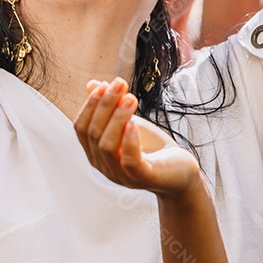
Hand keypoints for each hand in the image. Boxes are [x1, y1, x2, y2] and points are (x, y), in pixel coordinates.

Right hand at [75, 78, 200, 197]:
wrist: (181, 172)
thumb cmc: (153, 148)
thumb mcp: (130, 123)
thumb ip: (111, 108)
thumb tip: (93, 84)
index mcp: (96, 153)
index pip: (82, 128)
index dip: (90, 105)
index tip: (104, 85)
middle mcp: (104, 166)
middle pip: (94, 134)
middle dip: (105, 105)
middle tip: (120, 84)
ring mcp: (121, 175)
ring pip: (107, 146)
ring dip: (117, 118)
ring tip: (131, 98)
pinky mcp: (142, 178)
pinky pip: (129, 161)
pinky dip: (129, 140)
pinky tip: (134, 123)